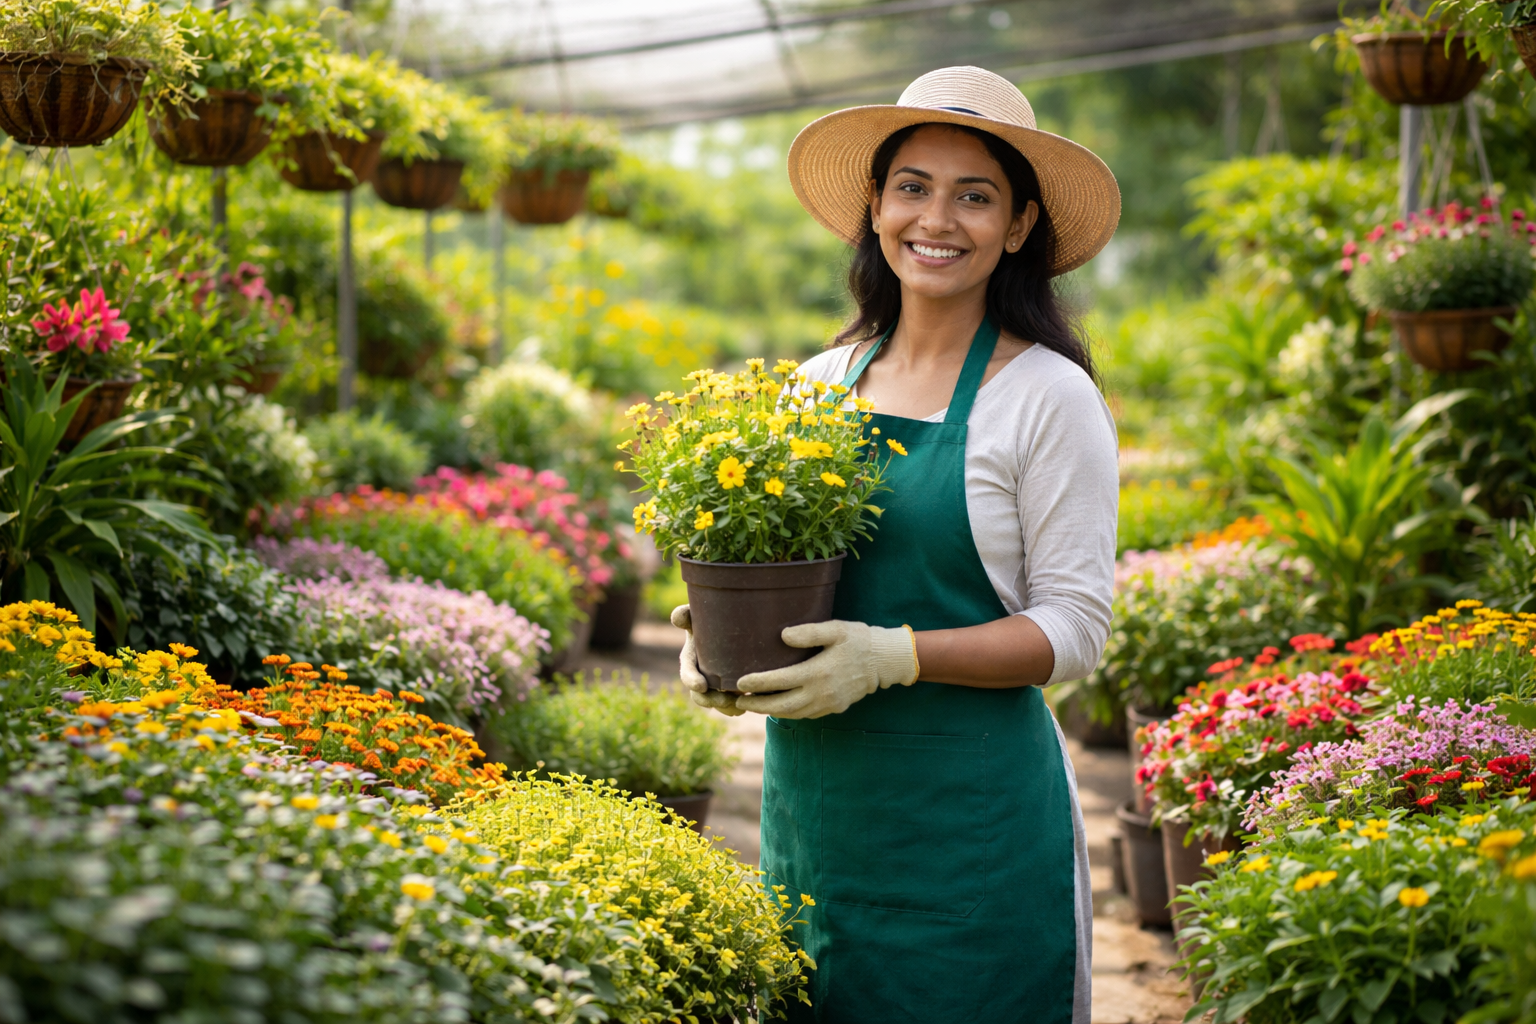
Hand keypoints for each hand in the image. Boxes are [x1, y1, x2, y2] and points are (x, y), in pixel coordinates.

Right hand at [671, 604, 744, 716]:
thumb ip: (687, 614)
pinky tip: (748, 705)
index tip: (701, 686)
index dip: (692, 681)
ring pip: (717, 702)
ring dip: (726, 708)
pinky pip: (732, 703)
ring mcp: (715, 684)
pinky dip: (738, 707)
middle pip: (701, 695)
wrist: (733, 623)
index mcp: (691, 658)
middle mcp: (701, 674)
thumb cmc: (712, 616)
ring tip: (739, 707)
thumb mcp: (698, 614)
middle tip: (725, 701)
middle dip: (710, 701)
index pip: (687, 673)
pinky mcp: (731, 687)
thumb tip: (677, 617)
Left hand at [735, 620, 918, 719]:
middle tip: (739, 701)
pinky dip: (789, 713)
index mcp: (818, 672)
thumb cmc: (859, 639)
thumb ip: (809, 633)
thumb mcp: (835, 629)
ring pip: (793, 714)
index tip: (740, 682)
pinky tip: (779, 707)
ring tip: (754, 705)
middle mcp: (821, 692)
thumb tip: (783, 636)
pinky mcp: (834, 708)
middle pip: (782, 705)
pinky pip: (806, 714)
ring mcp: (828, 703)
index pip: (780, 681)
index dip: (757, 683)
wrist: (885, 660)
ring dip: (771, 711)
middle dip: (758, 705)